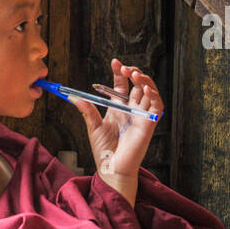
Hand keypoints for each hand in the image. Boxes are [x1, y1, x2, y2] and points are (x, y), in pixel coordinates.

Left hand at [70, 58, 162, 185]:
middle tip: (125, 68)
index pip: (122, 85)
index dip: (119, 73)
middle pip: (137, 85)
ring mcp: (141, 115)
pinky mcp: (149, 123)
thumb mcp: (93, 126)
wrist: (111, 167)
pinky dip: (154, 95)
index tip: (114, 61)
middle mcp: (131, 109)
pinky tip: (146, 88)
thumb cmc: (103, 149)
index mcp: (118, 108)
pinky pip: (157, 105)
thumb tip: (72, 96)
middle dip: (133, 73)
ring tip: (135, 74)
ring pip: (149, 91)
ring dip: (145, 80)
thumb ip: (86, 110)